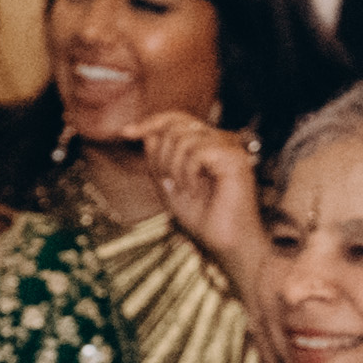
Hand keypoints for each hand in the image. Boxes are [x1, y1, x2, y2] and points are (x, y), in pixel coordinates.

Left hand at [138, 111, 269, 292]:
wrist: (225, 244)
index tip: (126, 133)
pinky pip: (199, 151)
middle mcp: (220, 141)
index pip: (177, 119)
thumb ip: (158, 159)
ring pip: (184, 138)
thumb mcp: (169, 185)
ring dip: (173, 168)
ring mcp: (230, 149)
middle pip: (177, 125)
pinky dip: (188, 173)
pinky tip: (194, 191)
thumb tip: (148, 134)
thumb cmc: (203, 218)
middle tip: (167, 182)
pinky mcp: (235, 159)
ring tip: (182, 189)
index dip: (151, 122)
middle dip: (161, 155)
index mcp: (207, 144)